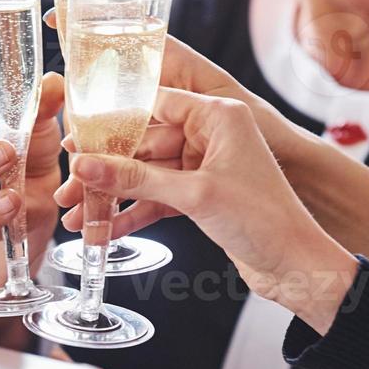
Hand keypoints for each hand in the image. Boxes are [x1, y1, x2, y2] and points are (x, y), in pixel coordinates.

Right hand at [59, 88, 355, 329]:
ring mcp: (206, 166)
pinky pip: (158, 197)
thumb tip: (88, 164)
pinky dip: (134, 213)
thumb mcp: (194, 194)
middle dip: (108, 166)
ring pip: (148, 174)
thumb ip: (137, 178)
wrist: (296, 266)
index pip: (156, 101)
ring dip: (115, 194)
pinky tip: (105, 230)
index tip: (80, 131)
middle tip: (71, 181)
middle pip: (146, 141)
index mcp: (219, 115)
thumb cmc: (265, 220)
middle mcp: (212, 134)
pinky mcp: (202, 196)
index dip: (116, 117)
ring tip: (79, 213)